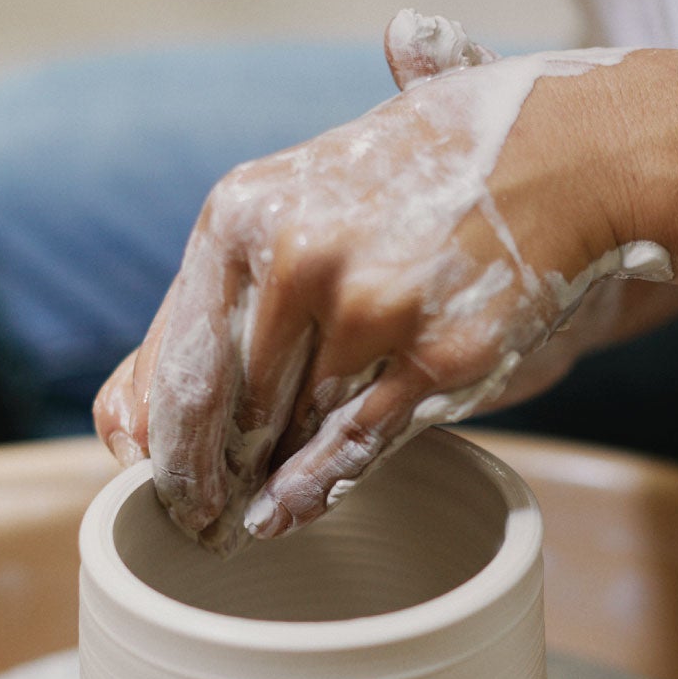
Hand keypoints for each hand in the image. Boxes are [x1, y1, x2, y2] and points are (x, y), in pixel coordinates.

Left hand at [94, 13, 671, 552]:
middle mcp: (297, 255)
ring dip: (263, 477)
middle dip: (206, 471)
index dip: (161, 435)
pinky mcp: (438, 353)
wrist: (555, 158)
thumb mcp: (297, 201)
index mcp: (244, 211)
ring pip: (292, 425)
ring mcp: (371, 307)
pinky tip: (280, 517)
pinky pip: (357, 440)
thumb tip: (122, 422)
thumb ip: (216, 294)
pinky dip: (314, 486)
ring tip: (236, 516)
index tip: (151, 482)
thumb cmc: (411, 184)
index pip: (180, 353)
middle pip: (230, 403)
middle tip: (191, 520)